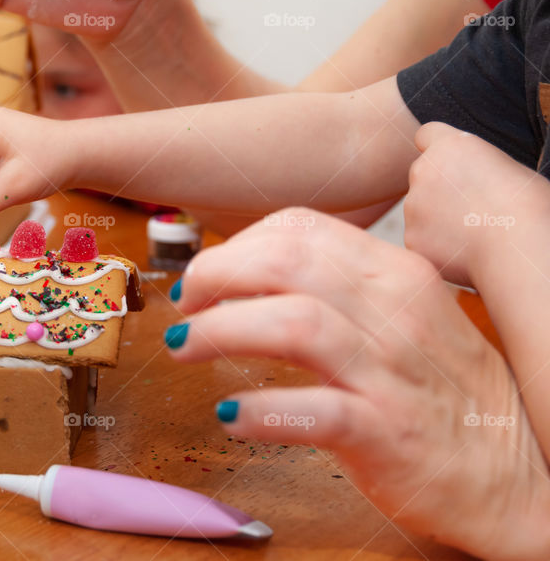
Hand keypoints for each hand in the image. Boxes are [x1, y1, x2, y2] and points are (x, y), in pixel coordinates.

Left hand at [168, 208, 549, 559]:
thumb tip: (253, 272)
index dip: (238, 244)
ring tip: (184, 344)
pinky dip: (261, 409)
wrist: (515, 472)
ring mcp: (390, 372)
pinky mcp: (386, 433)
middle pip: (287, 262)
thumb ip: (337, 288)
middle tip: (185, 302)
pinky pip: (314, 410)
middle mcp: (394, 312)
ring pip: (293, 324)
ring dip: (222, 329)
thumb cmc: (444, 391)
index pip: (302, 228)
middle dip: (217, 273)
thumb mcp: (403, 316)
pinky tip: (229, 415)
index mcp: (395, 274)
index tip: (207, 272)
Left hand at [404, 121, 548, 285]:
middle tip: (472, 206)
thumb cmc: (527, 204)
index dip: (437, 149)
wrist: (519, 242)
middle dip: (439, 189)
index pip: (427, 135)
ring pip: (420, 210)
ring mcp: (413, 205)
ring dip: (437, 219)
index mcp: (450, 146)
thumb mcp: (506, 167)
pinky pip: (422, 239)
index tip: (449, 163)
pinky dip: (437, 246)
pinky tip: (465, 250)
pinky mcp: (411, 237)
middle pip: (423, 176)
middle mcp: (423, 170)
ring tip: (474, 230)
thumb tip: (472, 175)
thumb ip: (476, 165)